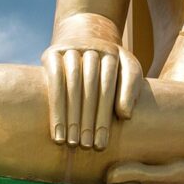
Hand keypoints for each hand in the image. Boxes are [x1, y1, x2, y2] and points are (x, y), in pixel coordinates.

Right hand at [42, 28, 142, 150]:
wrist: (82, 36)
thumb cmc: (110, 66)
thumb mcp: (126, 72)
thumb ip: (131, 90)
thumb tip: (125, 115)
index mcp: (113, 54)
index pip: (109, 88)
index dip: (105, 117)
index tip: (101, 144)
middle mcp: (92, 49)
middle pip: (91, 87)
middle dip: (88, 119)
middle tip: (85, 147)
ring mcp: (71, 49)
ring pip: (72, 83)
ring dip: (71, 115)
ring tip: (70, 142)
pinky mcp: (52, 52)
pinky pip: (53, 79)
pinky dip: (55, 105)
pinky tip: (57, 129)